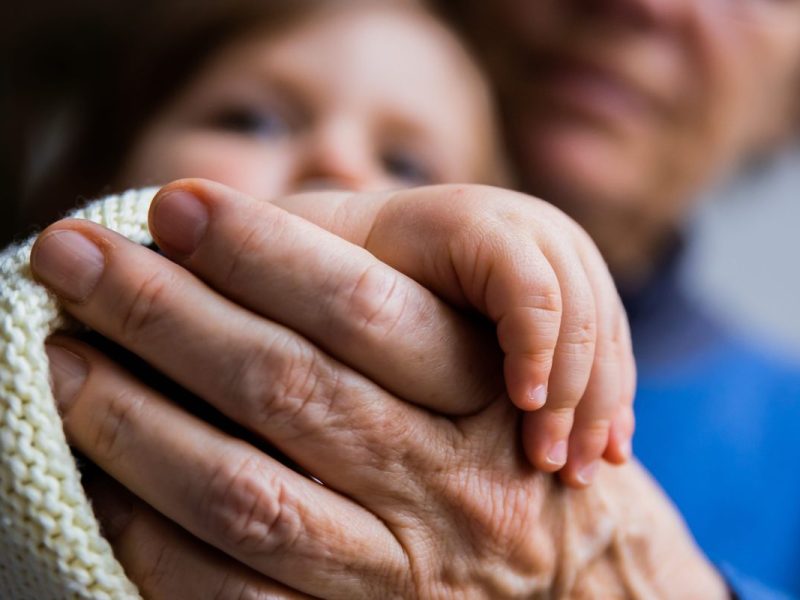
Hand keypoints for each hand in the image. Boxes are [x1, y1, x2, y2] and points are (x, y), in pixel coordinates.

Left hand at [36, 180, 721, 596]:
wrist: (585, 586)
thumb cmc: (513, 451)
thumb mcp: (491, 368)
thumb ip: (406, 310)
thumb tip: (264, 245)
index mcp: (478, 393)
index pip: (361, 305)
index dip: (263, 248)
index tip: (179, 203)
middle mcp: (439, 479)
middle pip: (285, 385)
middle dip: (165, 312)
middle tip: (76, 256)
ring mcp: (393, 570)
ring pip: (243, 493)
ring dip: (135, 422)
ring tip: (62, 361)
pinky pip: (232, 597)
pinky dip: (152, 537)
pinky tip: (102, 481)